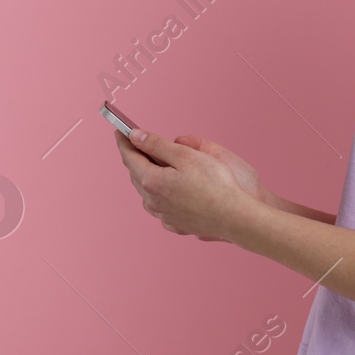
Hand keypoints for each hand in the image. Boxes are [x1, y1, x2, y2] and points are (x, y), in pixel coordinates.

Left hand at [114, 129, 262, 242]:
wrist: (234, 217)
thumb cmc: (215, 184)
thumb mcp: (186, 156)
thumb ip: (157, 145)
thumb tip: (135, 136)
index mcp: (151, 181)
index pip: (130, 157)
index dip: (124, 141)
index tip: (120, 131)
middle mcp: (152, 201)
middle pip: (137, 175)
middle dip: (137, 158)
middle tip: (140, 144)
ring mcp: (163, 215)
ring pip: (148, 192)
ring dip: (149, 177)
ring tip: (158, 165)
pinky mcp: (175, 224)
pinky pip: (162, 206)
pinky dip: (162, 194)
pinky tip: (173, 190)